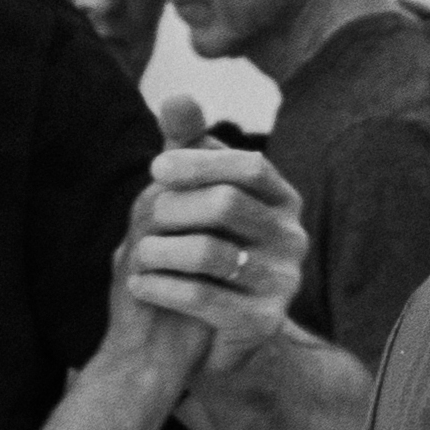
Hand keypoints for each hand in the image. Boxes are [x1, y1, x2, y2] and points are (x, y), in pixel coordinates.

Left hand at [123, 93, 309, 368]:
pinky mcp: (264, 321)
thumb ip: (188, 146)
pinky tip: (139, 284)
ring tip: (137, 255)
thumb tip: (177, 98)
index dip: (200, 162)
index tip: (157, 169)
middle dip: (175, 207)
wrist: (203, 331)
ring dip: (159, 250)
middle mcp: (293, 239)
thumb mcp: (195, 192)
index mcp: (283, 200)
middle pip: (227, 204)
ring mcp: (283, 282)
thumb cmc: (199, 246)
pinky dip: (160, 287)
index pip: (249, 165)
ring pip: (210, 252)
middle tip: (145, 217)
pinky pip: (202, 297)